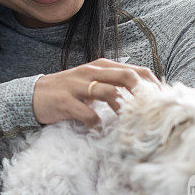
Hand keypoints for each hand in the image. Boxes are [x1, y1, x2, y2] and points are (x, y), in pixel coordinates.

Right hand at [32, 58, 161, 127]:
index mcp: (102, 66)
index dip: (152, 85)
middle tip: (149, 113)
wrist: (33, 95)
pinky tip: (97, 128)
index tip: (161, 102)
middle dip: (142, 95)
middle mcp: (92, 72)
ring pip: (109, 92)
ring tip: (127, 123)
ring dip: (122, 109)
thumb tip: (141, 96)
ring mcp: (78, 86)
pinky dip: (95, 122)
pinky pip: (86, 112)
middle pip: (126, 76)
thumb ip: (113, 84)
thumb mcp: (92, 82)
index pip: (135, 70)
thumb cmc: (68, 91)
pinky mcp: (65, 101)